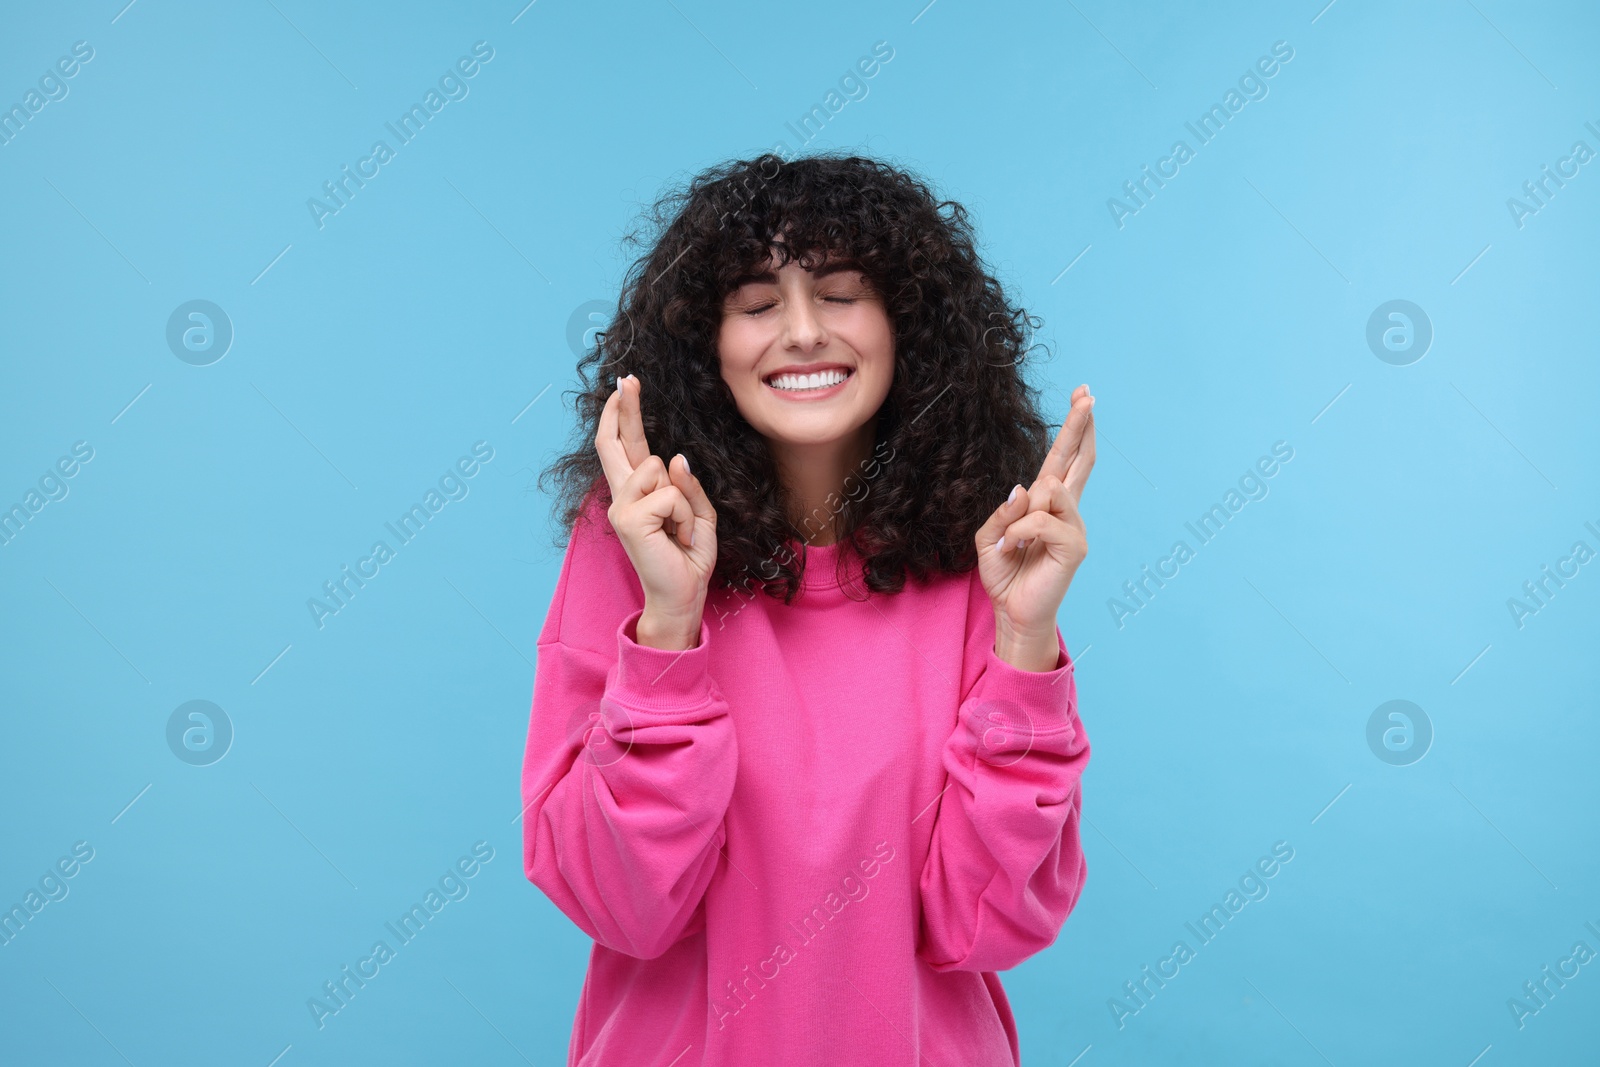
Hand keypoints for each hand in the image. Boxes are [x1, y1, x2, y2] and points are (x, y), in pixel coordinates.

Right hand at [595, 374, 717, 645]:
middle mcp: (623, 496)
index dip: (622, 416)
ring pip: (659, 469)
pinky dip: (685, 516)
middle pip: (618, 443)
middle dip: (623, 408)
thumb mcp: (698, 515)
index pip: (626, 447)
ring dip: (684, 501)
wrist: (682, 595)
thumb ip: (687, 486)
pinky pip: (670, 494)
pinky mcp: (629, 519)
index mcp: (638, 493)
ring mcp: (622, 507)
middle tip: (626, 378)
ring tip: (681, 530)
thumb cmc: (688, 557)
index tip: (623, 387)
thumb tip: (675, 457)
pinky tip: (679, 538)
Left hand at [975, 384, 1094, 655]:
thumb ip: (1004, 511)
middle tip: (1087, 394)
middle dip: (1079, 425)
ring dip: (1021, 515)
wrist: (1013, 612)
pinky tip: (1015, 549)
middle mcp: (1066, 511)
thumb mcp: (990, 537)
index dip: (1073, 428)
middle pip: (1077, 460)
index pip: (1063, 459)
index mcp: (1047, 504)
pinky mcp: (1074, 546)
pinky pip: (1041, 521)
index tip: (1083, 395)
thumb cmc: (1005, 574)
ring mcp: (1074, 527)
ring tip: (1012, 542)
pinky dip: (1020, 532)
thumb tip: (1024, 489)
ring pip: (1049, 491)